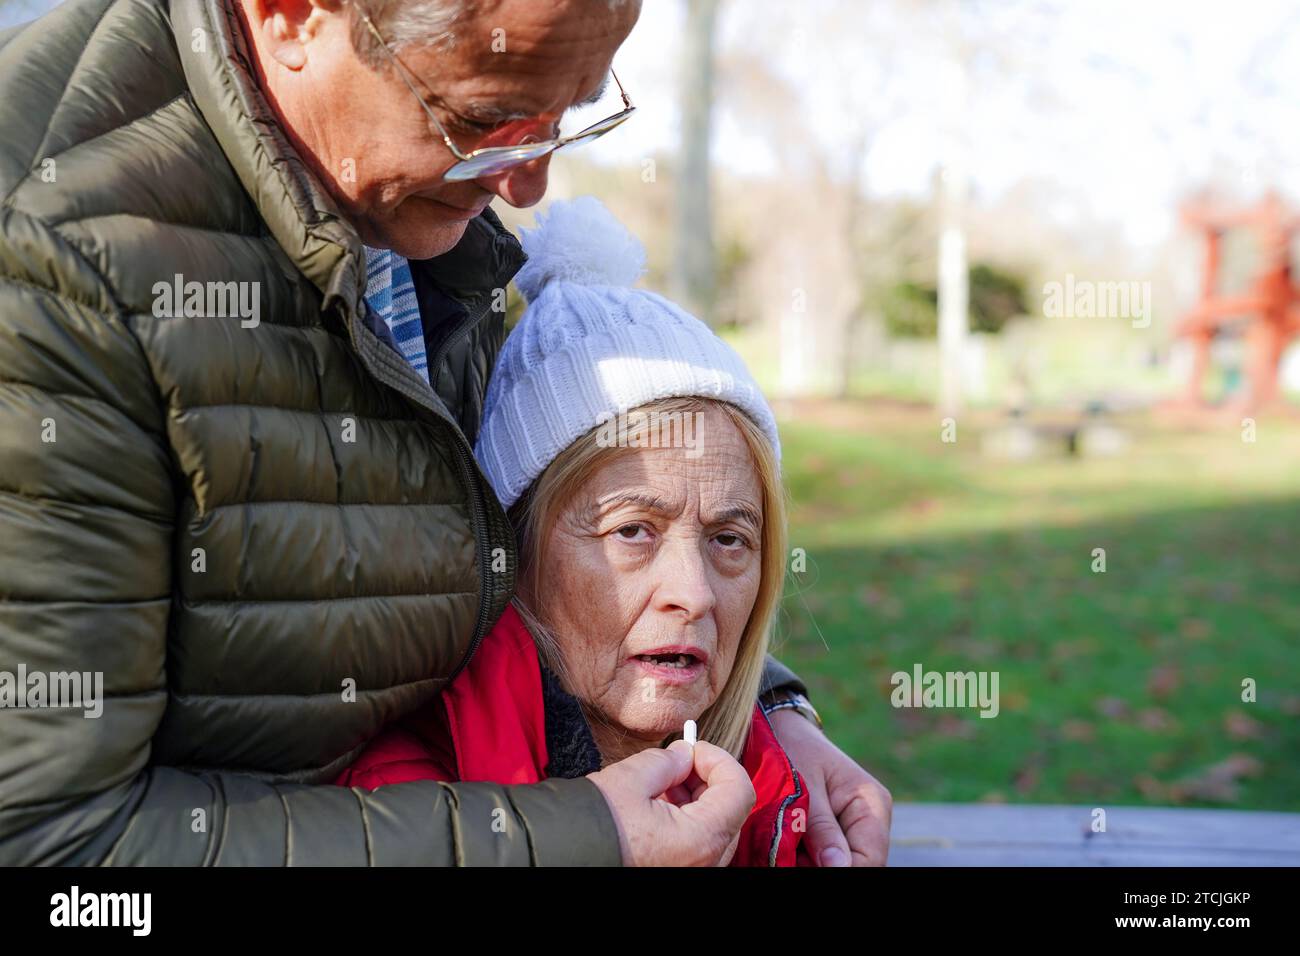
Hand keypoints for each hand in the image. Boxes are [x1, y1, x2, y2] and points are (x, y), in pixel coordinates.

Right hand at [588, 740, 754, 865]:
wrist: (562, 856)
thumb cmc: (595, 823)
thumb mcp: (632, 778)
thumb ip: (669, 761)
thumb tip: (685, 754)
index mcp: (700, 839)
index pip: (739, 790)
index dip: (719, 759)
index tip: (693, 747)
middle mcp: (704, 863)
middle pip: (731, 811)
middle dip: (708, 779)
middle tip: (679, 761)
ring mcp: (692, 871)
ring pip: (714, 828)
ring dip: (697, 799)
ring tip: (662, 783)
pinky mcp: (677, 872)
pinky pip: (698, 845)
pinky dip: (687, 820)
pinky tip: (657, 805)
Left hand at [768, 709, 891, 865]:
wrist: (781, 732)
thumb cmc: (793, 749)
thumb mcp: (804, 787)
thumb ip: (822, 827)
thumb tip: (839, 867)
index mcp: (872, 803)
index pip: (870, 858)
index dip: (842, 870)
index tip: (803, 863)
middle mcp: (871, 820)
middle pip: (856, 864)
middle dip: (820, 866)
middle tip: (788, 854)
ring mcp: (854, 829)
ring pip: (838, 864)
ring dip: (810, 862)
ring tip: (786, 843)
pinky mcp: (835, 835)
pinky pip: (824, 859)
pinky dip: (804, 858)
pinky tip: (788, 843)